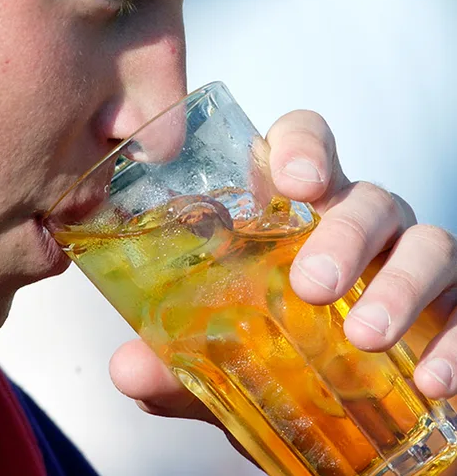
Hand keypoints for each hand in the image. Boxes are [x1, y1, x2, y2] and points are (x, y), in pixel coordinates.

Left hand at [109, 110, 456, 454]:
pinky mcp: (451, 309)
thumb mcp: (223, 354)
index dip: (303, 145)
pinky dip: (455, 340)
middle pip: (365, 196)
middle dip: (344, 232)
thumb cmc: (276, 351)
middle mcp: (359, 223)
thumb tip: (129, 367)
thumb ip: (178, 358)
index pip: (303, 144)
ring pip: (427, 242)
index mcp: (297, 213)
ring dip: (400, 285)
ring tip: (365, 336)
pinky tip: (430, 379)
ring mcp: (409, 262)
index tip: (295, 181)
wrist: (340, 409)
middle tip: (313, 285)